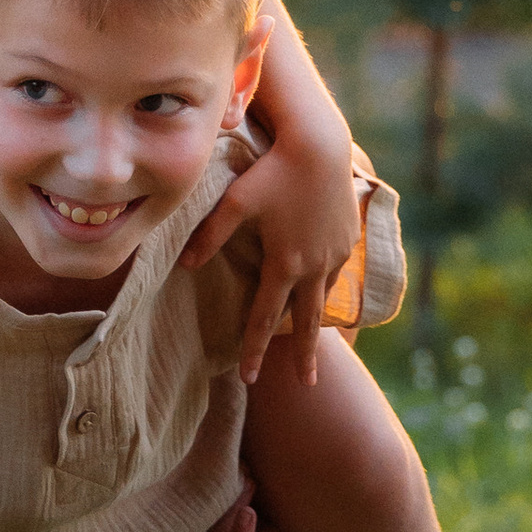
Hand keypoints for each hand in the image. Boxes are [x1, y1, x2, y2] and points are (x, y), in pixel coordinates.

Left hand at [183, 125, 361, 381]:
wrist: (320, 147)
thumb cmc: (271, 172)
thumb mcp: (234, 201)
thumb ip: (209, 236)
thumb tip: (183, 265)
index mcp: (285, 263)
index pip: (265, 317)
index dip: (254, 349)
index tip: (247, 377)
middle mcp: (315, 265)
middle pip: (307, 321)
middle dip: (304, 356)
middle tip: (306, 385)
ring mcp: (336, 253)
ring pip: (325, 296)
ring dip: (317, 319)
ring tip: (312, 341)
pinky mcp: (348, 238)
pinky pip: (337, 271)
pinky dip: (327, 286)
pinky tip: (322, 288)